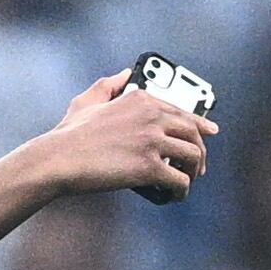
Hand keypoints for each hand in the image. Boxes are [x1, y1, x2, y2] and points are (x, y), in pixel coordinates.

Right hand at [31, 71, 212, 205]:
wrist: (59, 159)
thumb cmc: (69, 134)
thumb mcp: (87, 100)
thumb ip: (108, 84)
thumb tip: (123, 73)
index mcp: (140, 98)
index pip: (181, 111)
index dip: (200, 124)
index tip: (211, 132)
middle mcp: (151, 116)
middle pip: (193, 133)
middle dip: (200, 152)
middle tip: (197, 167)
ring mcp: (152, 141)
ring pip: (192, 157)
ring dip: (192, 173)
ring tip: (184, 183)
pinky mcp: (150, 167)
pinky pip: (179, 182)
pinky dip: (180, 192)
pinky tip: (173, 196)